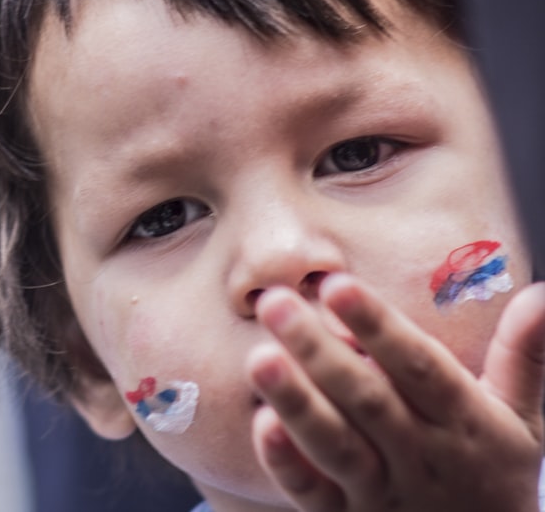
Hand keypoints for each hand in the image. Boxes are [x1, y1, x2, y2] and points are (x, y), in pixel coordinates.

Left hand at [245, 274, 544, 511]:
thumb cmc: (494, 474)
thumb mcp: (523, 421)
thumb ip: (524, 355)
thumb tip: (541, 292)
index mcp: (463, 420)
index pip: (417, 367)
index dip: (378, 326)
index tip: (337, 284)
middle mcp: (420, 456)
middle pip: (367, 400)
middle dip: (319, 350)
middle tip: (274, 301)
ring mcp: (380, 492)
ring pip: (335, 446)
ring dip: (296, 403)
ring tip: (258, 357)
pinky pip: (312, 494)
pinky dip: (287, 464)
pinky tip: (260, 425)